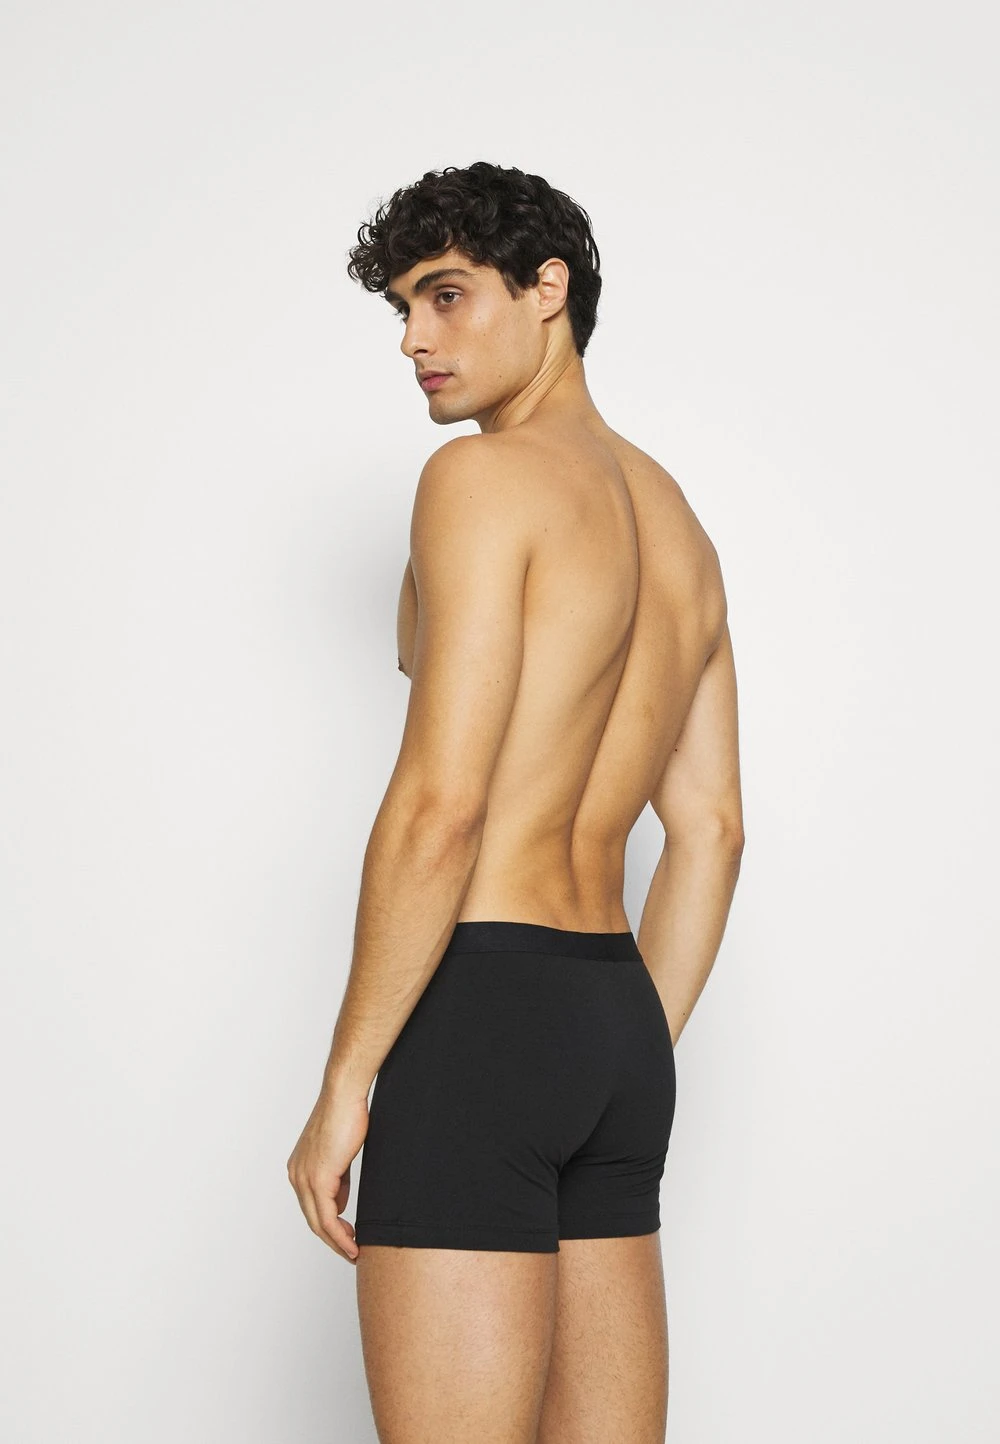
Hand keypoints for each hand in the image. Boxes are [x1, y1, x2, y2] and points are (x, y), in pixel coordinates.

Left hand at [287, 1089, 369, 1262]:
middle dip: (332, 1240)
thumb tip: (340, 1202)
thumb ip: (337, 1179)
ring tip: (353, 1253)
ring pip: (318, 1222)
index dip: (328, 1226)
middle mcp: (296, 1175)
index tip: (345, 1238)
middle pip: (312, 1219)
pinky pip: (328, 1217)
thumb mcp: (340, 1155)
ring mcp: (304, 1178)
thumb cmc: (346, 1116)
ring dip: (337, 1242)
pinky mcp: (318, 1178)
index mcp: (299, 1168)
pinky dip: (340, 1234)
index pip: (311, 1207)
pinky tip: (352, 1243)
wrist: (344, 1096)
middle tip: (349, 1252)